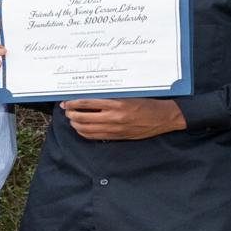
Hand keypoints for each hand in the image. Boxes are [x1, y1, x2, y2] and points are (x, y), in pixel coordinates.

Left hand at [60, 98, 186, 140]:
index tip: (67, 101)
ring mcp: (115, 129)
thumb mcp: (128, 94)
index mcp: (117, 103)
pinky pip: (95, 137)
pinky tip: (82, 129)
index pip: (87, 102)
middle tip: (67, 110)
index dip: (73, 102)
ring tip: (72, 119)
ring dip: (76, 124)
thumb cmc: (147, 103)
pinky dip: (85, 133)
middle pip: (83, 117)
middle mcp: (114, 117)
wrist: (163, 117)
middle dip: (71, 114)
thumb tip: (90, 95)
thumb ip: (110, 96)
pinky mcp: (117, 137)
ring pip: (87, 129)